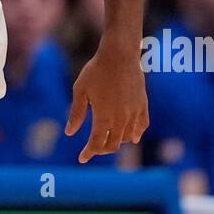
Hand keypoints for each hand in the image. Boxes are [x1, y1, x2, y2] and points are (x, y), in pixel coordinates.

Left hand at [66, 41, 147, 163]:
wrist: (119, 54)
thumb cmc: (96, 70)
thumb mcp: (80, 90)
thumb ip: (76, 113)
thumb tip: (69, 133)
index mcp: (104, 117)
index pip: (96, 144)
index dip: (88, 153)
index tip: (82, 158)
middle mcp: (121, 119)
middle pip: (113, 145)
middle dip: (102, 150)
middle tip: (93, 149)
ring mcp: (134, 113)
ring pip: (127, 137)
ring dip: (117, 141)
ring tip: (108, 140)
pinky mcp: (143, 104)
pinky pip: (142, 125)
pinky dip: (136, 134)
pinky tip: (133, 137)